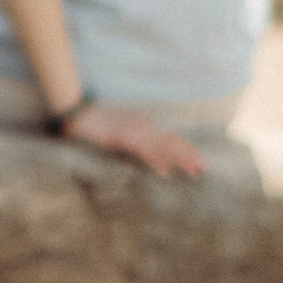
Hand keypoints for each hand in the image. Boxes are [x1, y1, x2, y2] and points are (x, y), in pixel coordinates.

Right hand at [62, 100, 211, 178]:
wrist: (78, 113)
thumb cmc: (96, 124)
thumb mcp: (119, 134)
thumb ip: (135, 143)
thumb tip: (152, 160)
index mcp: (144, 127)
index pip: (170, 139)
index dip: (186, 150)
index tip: (199, 162)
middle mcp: (143, 127)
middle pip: (171, 141)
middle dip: (188, 155)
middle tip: (204, 168)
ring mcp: (134, 131)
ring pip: (162, 146)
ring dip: (179, 158)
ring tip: (193, 169)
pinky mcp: (123, 137)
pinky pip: (142, 150)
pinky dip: (155, 159)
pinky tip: (164, 170)